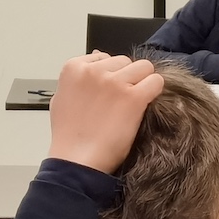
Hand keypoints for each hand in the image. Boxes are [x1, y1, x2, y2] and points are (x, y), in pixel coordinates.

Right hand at [48, 53, 163, 173]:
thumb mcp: (62, 97)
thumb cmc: (70, 134)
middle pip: (126, 61)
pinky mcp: (133, 97)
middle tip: (123, 99)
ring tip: (133, 102)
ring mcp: (114, 83)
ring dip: (143, 82)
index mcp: (73, 68)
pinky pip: (156, 81)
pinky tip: (146, 104)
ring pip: (144, 68)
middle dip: (128, 77)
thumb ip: (79, 78)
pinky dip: (155, 91)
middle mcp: (94, 71)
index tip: (109, 92)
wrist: (78, 160)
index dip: (111, 75)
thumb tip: (94, 63)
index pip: (105, 57)